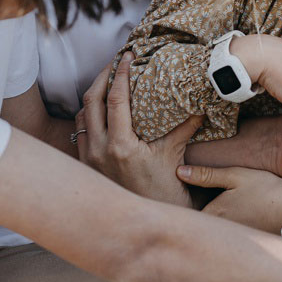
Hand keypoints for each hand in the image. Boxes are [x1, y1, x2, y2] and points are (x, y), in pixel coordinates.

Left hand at [76, 64, 197, 206]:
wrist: (149, 225)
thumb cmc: (165, 193)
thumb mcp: (175, 154)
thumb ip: (185, 126)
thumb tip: (200, 100)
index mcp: (121, 146)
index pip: (115, 99)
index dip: (120, 73)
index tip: (127, 56)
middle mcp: (99, 151)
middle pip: (91, 101)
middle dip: (102, 76)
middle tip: (115, 62)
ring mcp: (90, 160)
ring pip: (82, 116)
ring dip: (93, 95)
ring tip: (107, 81)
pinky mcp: (87, 167)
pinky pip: (81, 133)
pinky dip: (89, 116)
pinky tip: (101, 110)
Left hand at [176, 164, 281, 234]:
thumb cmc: (267, 190)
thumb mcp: (237, 175)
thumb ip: (207, 174)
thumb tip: (179, 171)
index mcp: (214, 215)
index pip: (184, 216)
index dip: (177, 209)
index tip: (171, 196)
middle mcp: (220, 232)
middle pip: (196, 227)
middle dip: (188, 220)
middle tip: (180, 208)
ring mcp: (232, 239)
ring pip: (210, 232)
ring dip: (205, 226)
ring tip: (203, 214)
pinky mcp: (244, 242)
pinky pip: (224, 238)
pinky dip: (221, 232)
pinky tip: (230, 218)